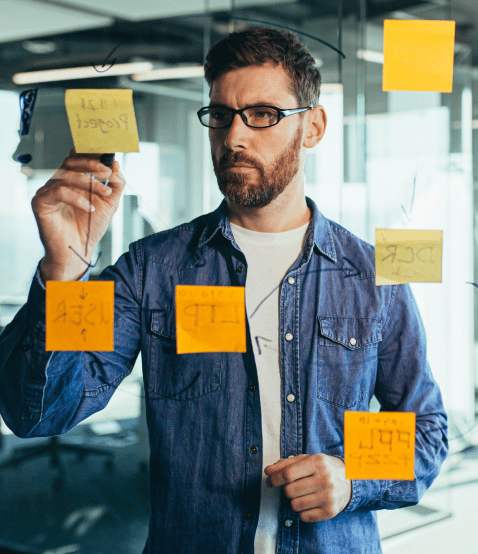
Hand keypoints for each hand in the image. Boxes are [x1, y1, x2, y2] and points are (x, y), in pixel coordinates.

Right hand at [32, 148, 125, 280]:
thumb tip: (116, 165)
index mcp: (73, 180)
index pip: (79, 158)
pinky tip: (90, 207)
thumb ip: (115, 185)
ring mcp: (48, 191)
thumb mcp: (109, 204)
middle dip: (91, 164)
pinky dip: (77, 198)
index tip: (107, 153)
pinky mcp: (41, 202)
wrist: (79, 250)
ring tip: (104, 194)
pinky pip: (58, 192)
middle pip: (71, 162)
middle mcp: (59, 182)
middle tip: (107, 172)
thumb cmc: (90, 227)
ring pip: (66, 176)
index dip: (91, 153)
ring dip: (89, 183)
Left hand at [264, 454, 351, 521]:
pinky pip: (304, 517)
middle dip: (286, 490)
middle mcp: (324, 479)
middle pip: (289, 491)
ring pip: (295, 505)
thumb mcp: (307, 459)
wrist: (350, 479)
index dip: (274, 479)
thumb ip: (286, 464)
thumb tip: (268, 471)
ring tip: (303, 494)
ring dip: (294, 501)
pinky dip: (303, 511)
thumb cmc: (323, 468)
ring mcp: (329, 496)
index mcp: (317, 462)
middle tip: (293, 486)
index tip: (269, 481)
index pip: (288, 474)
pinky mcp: (331, 511)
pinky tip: (310, 503)